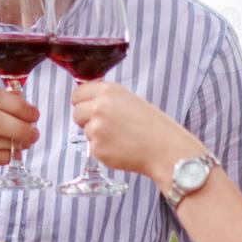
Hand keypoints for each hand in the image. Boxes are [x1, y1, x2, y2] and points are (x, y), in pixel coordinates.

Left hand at [71, 82, 203, 186]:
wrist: (164, 149)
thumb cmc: (153, 125)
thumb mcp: (130, 100)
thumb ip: (107, 99)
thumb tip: (89, 102)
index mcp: (108, 91)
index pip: (78, 93)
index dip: (82, 102)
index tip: (87, 108)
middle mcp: (99, 107)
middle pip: (76, 112)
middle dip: (86, 120)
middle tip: (105, 126)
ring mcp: (96, 128)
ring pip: (85, 132)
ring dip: (97, 136)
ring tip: (121, 138)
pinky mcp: (97, 149)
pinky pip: (93, 149)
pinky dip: (104, 150)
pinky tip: (121, 148)